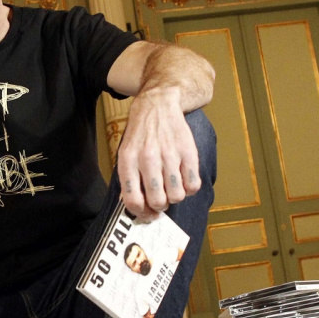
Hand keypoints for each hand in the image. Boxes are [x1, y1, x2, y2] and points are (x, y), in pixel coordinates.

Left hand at [117, 88, 200, 220]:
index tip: (147, 213)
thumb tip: (133, 206)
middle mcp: (148, 158)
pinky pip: (193, 185)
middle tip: (161, 199)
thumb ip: (128, 179)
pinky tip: (183, 179)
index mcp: (128, 160)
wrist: (158, 104)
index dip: (141, 213)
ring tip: (172, 188)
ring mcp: (170, 155)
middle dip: (160, 206)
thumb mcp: (125, 152)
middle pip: (158, 201)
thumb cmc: (140, 133)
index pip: (133, 200)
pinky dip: (190, 188)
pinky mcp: (188, 152)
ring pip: (177, 196)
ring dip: (175, 197)